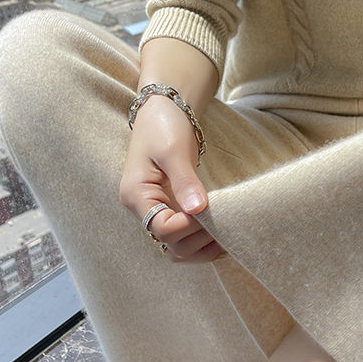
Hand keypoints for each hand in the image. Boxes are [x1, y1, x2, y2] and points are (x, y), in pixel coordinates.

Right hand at [119, 95, 223, 262]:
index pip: (162, 229)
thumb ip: (185, 180)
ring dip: (203, 248)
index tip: (208, 210)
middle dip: (199, 238)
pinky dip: (205, 244)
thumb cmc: (163, 125)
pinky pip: (187, 240)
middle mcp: (144, 210)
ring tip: (227, 233)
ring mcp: (159, 213)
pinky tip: (223, 235)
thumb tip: (198, 209)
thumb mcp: (173, 150)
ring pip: (179, 250)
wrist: (165, 111)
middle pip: (171, 246)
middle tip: (223, 222)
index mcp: (135, 195)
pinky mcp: (173, 213)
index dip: (188, 226)